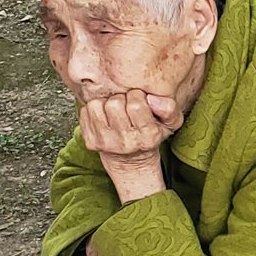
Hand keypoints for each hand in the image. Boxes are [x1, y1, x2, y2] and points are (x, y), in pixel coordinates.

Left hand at [78, 88, 179, 202]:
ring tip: (114, 111)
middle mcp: (126, 142)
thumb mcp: (170, 123)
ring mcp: (105, 143)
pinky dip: (94, 110)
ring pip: (97, 105)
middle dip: (120, 99)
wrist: (130, 159)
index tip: (138, 101)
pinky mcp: (91, 142)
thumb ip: (169, 108)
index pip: (136, 103)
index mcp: (147, 136)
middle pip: (114, 103)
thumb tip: (151, 98)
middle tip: (125, 107)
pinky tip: (104, 117)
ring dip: (105, 103)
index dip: (137, 96)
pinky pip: (86, 111)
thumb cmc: (149, 136)